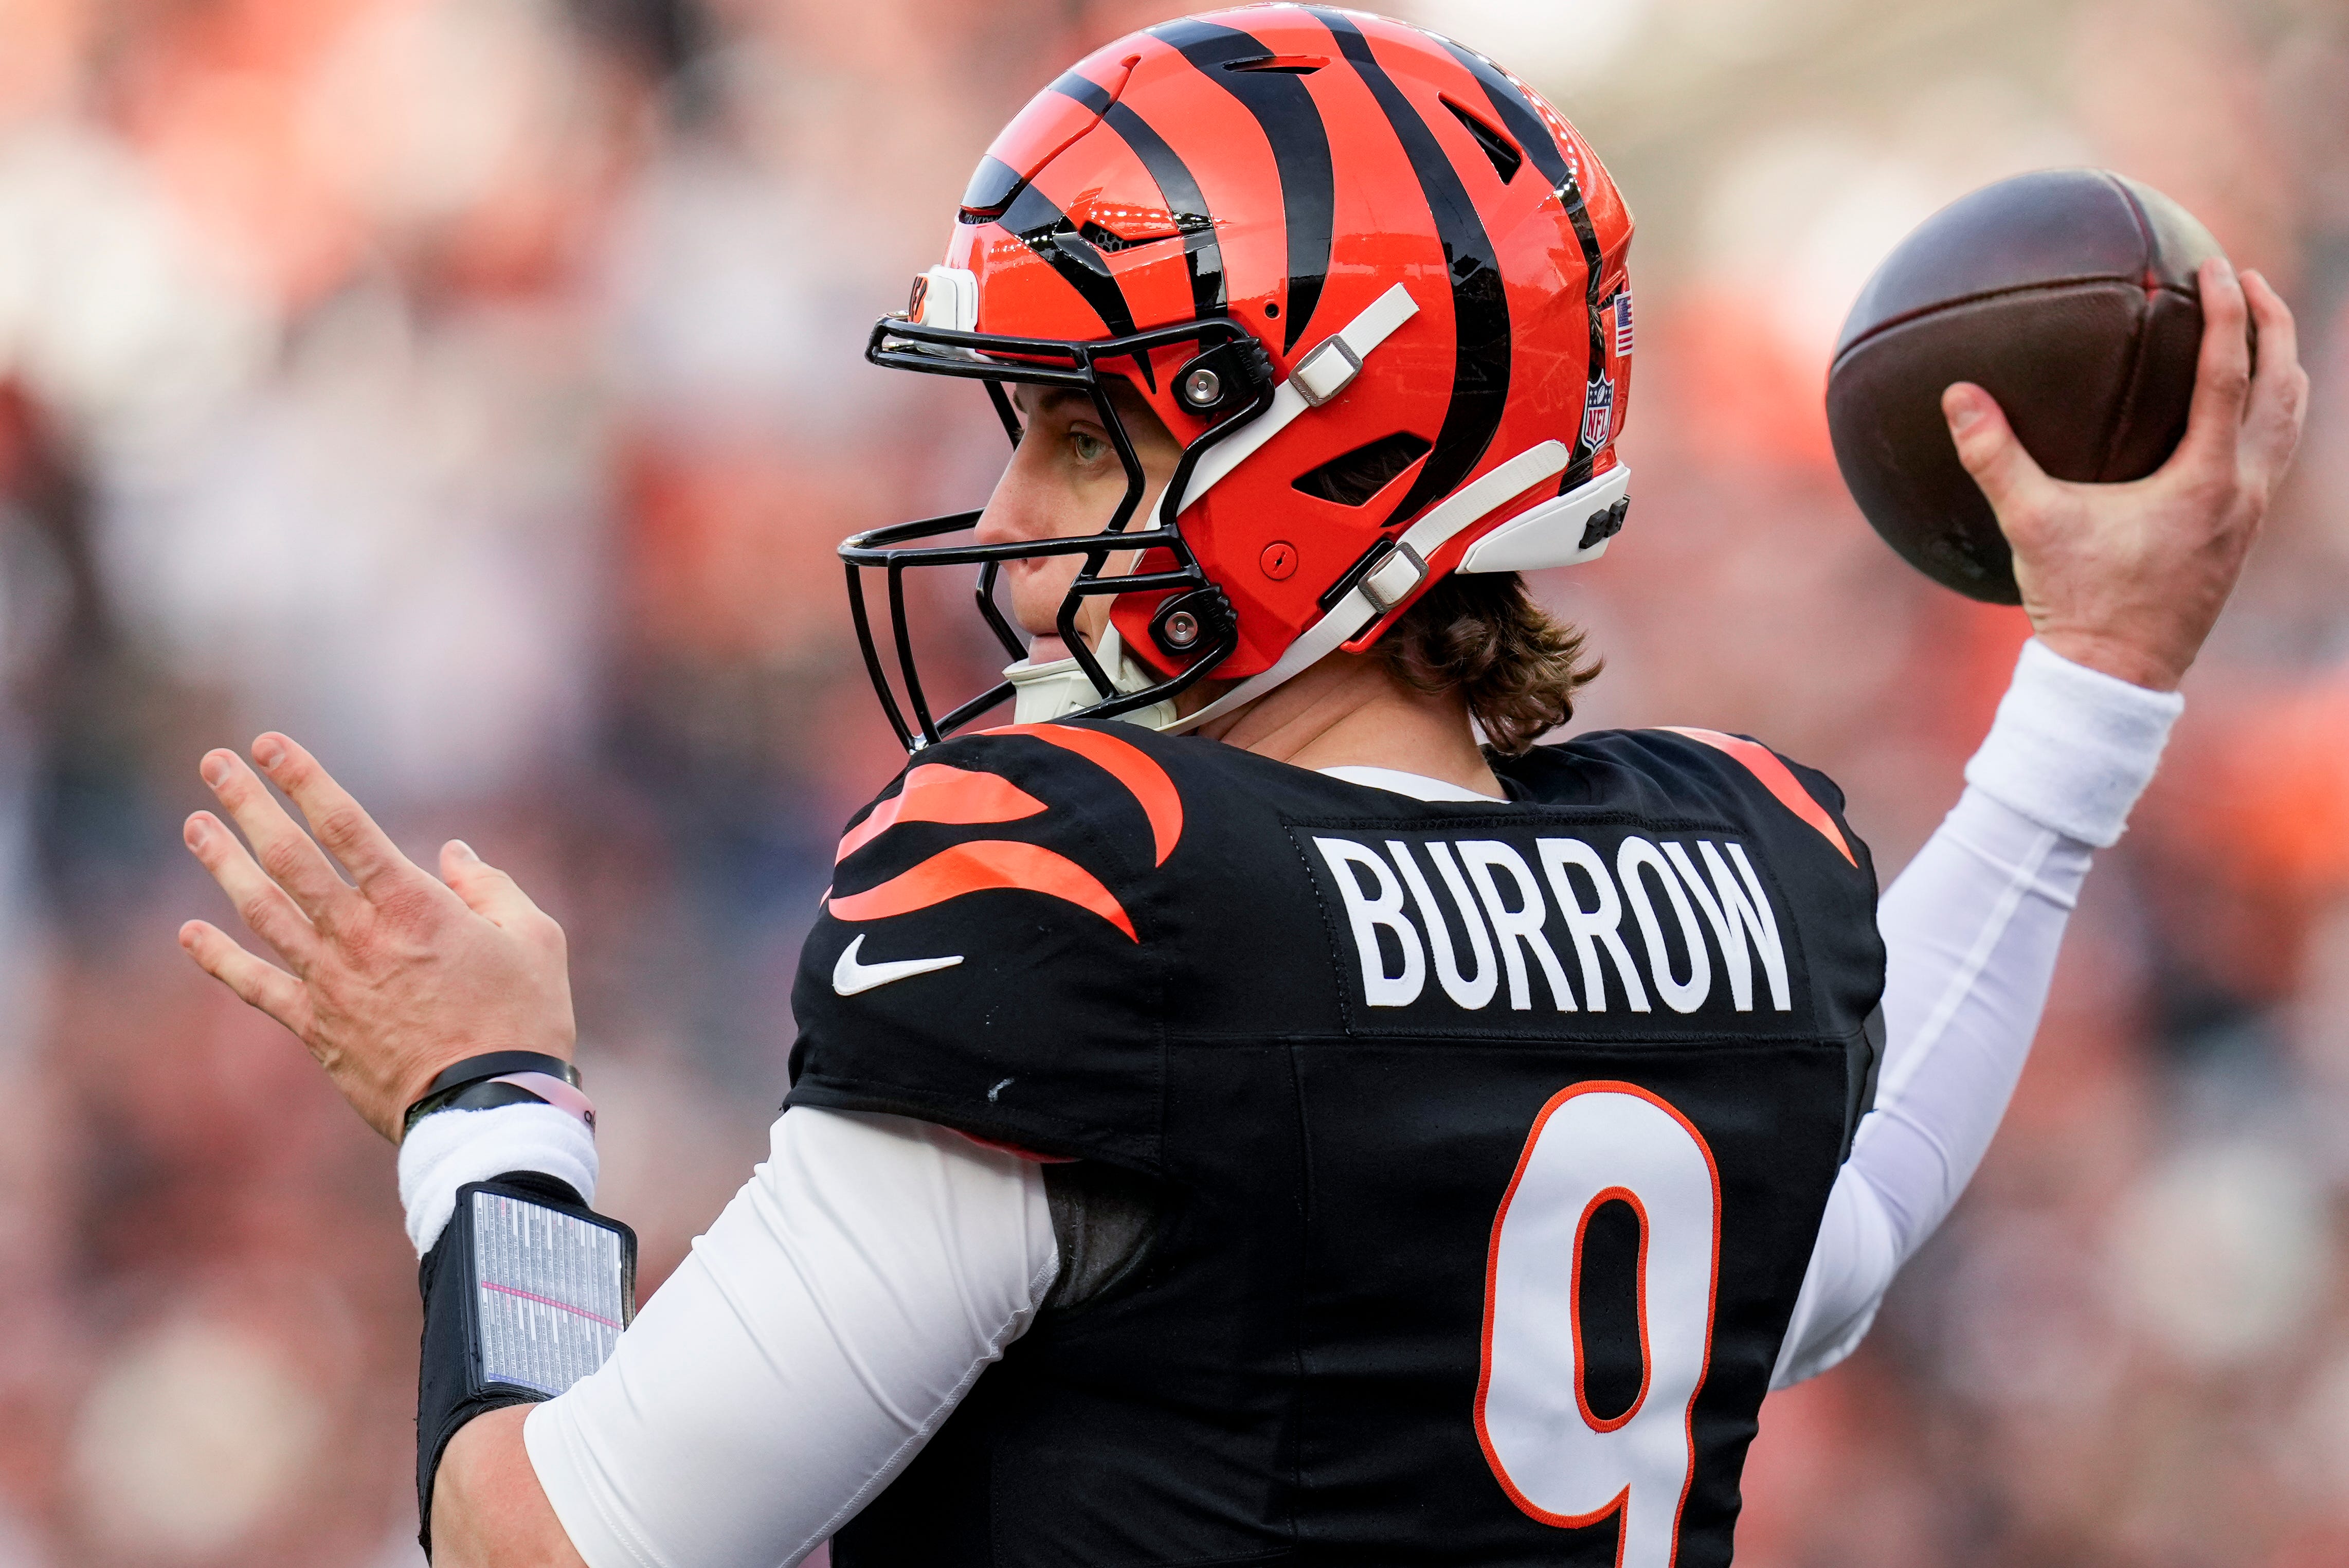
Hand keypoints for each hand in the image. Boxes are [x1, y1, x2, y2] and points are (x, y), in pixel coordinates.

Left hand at [178, 734, 575, 1141]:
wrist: (489, 1106)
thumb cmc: (524, 1019)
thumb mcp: (535, 938)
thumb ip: (491, 888)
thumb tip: (455, 853)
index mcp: (413, 904)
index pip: (344, 825)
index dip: (303, 779)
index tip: (269, 745)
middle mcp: (359, 936)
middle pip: (288, 857)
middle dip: (248, 804)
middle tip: (213, 764)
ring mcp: (331, 983)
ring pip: (262, 912)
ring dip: (224, 864)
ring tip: (194, 825)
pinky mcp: (318, 1029)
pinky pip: (258, 988)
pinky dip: (220, 959)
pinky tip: (190, 932)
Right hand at [1942, 258, 2307, 690]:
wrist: (2118, 676)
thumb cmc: (2078, 603)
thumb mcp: (2032, 525)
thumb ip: (1995, 457)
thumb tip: (1957, 396)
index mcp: (2206, 482)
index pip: (2229, 376)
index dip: (2228, 314)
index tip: (2220, 265)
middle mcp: (2244, 492)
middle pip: (2284, 389)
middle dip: (2273, 326)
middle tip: (2250, 280)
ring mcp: (2249, 515)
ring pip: (2289, 423)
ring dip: (2279, 368)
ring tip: (2257, 332)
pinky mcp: (2241, 534)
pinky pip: (2272, 454)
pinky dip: (2266, 414)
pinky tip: (2234, 410)